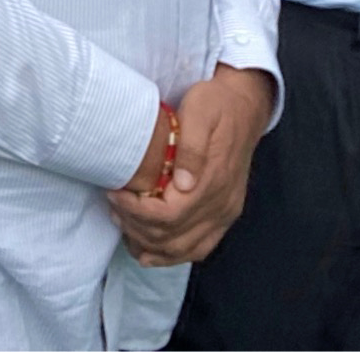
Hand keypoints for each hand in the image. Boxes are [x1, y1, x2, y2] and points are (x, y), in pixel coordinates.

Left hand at [106, 65, 273, 266]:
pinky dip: (171, 255)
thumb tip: (182, 183)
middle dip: (136, 227)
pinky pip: (199, 248)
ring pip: (184, 249)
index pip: (170, 215)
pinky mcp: (224, 215)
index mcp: (213, 181)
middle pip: (173, 237)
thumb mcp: (200, 109)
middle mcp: (221, 205)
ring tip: (124, 226)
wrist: (245, 107)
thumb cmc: (217, 104)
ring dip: (150, 245)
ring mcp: (224, 214)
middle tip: (113, 205)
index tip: (115, 194)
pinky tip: (149, 249)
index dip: (137, 212)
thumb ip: (192, 146)